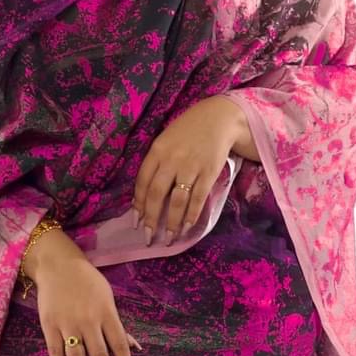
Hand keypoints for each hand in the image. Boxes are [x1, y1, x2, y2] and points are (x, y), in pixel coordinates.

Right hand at [22, 227, 141, 355]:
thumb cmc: (88, 283)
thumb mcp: (108, 299)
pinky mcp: (49, 326)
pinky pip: (55, 353)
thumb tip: (136, 348)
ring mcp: (67, 325)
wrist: (57, 265)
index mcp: (107, 314)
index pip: (120, 347)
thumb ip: (119, 326)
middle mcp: (88, 321)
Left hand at [132, 94, 249, 245]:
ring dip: (171, 222)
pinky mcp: (208, 173)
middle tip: (149, 237)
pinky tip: (187, 227)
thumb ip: (156, 163)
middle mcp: (171, 160)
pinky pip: (198, 199)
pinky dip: (191, 215)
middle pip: (156, 194)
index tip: (136, 222)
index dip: (138, 204)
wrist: (219, 118)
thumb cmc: (189, 130)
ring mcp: (191, 167)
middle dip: (151, 219)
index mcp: (157, 151)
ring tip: (169, 237)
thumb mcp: (166, 140)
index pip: (142, 182)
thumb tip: (145, 195)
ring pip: (176, 201)